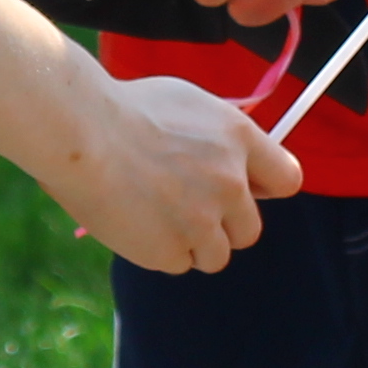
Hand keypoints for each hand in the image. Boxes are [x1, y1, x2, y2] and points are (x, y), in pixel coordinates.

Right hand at [41, 70, 299, 273]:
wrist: (79, 132)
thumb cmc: (123, 109)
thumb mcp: (187, 103)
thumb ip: (220, 137)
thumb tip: (235, 163)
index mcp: (239, 139)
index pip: (288, 180)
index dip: (265, 189)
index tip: (245, 192)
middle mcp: (230, 182)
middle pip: (250, 230)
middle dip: (222, 225)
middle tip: (183, 207)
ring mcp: (203, 221)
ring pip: (215, 254)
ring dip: (191, 242)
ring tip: (153, 214)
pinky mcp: (172, 251)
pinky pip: (177, 263)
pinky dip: (157, 250)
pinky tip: (133, 222)